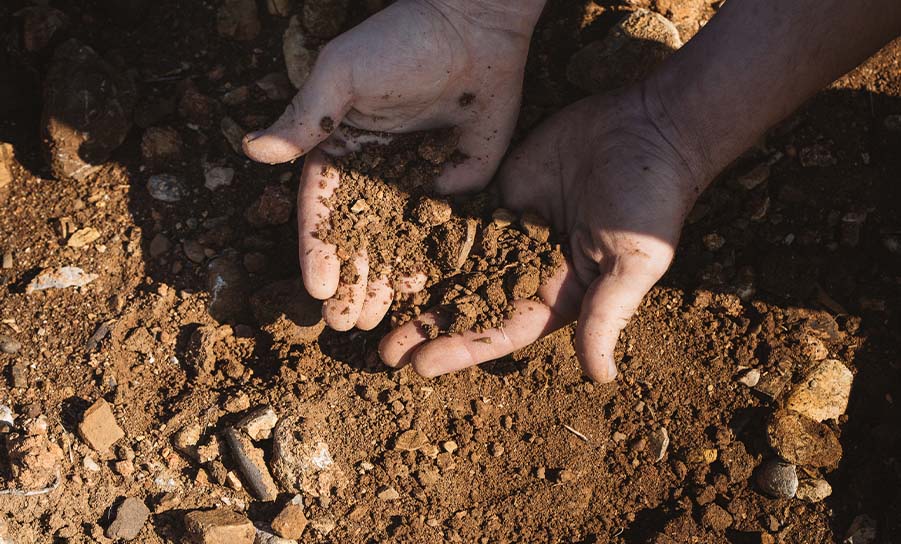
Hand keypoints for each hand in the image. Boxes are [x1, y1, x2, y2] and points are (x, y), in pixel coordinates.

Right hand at [243, 0, 543, 330]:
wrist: (476, 27)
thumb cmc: (401, 42)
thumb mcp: (342, 74)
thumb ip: (304, 118)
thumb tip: (250, 151)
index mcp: (340, 150)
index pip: (321, 210)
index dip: (317, 250)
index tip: (316, 288)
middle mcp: (375, 173)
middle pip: (357, 237)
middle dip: (349, 280)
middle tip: (346, 323)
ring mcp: (416, 182)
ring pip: (396, 242)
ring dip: (383, 281)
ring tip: (376, 321)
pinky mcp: (457, 185)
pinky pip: (441, 231)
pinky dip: (429, 262)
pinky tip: (419, 291)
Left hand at [379, 86, 710, 381]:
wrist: (648, 127)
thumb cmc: (648, 200)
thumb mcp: (631, 263)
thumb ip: (606, 316)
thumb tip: (600, 377)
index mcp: (556, 295)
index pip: (500, 331)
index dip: (460, 349)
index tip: (420, 366)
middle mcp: (526, 268)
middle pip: (468, 305)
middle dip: (427, 327)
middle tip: (382, 350)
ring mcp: (508, 229)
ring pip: (454, 264)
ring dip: (419, 287)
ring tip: (375, 307)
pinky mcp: (498, 191)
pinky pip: (456, 216)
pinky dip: (424, 233)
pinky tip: (389, 249)